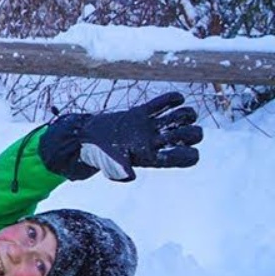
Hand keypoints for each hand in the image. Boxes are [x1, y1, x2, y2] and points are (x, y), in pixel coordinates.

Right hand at [41, 92, 202, 181]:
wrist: (84, 140)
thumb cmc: (97, 155)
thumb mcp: (108, 166)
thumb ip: (120, 171)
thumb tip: (131, 176)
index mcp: (153, 157)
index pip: (182, 158)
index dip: (189, 154)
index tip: (180, 148)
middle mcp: (155, 142)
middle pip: (188, 136)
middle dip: (192, 132)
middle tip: (181, 128)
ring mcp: (149, 126)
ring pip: (180, 118)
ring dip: (186, 114)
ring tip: (181, 111)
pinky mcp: (140, 113)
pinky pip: (163, 103)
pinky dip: (172, 99)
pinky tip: (176, 99)